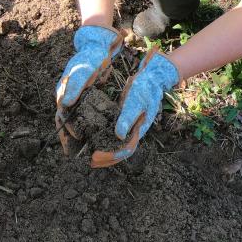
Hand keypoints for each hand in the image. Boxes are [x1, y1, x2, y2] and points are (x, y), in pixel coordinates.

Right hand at [56, 25, 124, 153]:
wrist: (96, 47)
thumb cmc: (89, 58)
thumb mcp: (83, 72)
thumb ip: (75, 87)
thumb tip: (64, 105)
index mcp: (64, 92)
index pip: (62, 116)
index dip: (67, 130)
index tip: (76, 140)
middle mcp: (66, 97)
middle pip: (64, 122)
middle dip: (67, 138)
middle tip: (72, 154)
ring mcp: (74, 98)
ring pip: (72, 120)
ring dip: (73, 134)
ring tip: (78, 150)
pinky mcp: (82, 97)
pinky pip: (81, 115)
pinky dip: (83, 126)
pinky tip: (89, 135)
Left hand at [92, 49, 178, 166]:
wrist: (151, 79)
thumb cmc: (144, 89)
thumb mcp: (135, 102)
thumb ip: (128, 118)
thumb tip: (119, 136)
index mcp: (139, 129)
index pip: (125, 149)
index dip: (110, 155)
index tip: (95, 156)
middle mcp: (134, 131)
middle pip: (121, 152)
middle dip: (106, 159)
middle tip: (91, 162)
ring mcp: (130, 127)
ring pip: (118, 146)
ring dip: (106, 153)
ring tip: (92, 158)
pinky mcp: (124, 121)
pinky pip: (115, 136)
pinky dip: (105, 141)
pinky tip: (95, 142)